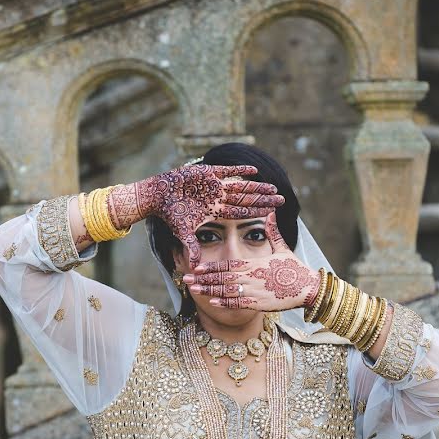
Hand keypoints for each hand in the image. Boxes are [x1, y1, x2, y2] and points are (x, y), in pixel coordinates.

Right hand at [109, 164, 284, 267]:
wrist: (157, 196)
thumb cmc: (170, 214)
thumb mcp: (183, 231)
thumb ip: (191, 246)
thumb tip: (194, 267)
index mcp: (215, 211)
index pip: (241, 212)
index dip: (256, 212)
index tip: (273, 213)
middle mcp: (218, 198)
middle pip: (246, 199)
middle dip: (263, 199)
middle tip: (282, 199)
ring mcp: (214, 185)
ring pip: (240, 186)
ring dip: (256, 187)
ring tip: (273, 187)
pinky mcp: (207, 172)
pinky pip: (227, 171)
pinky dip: (239, 171)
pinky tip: (254, 171)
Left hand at [182, 213, 319, 309]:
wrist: (308, 288)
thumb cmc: (295, 268)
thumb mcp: (282, 248)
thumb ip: (272, 232)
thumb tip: (270, 212)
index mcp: (254, 263)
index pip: (228, 264)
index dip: (211, 266)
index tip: (197, 267)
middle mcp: (251, 276)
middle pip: (222, 277)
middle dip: (203, 278)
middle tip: (186, 278)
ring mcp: (255, 290)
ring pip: (227, 291)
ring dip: (209, 290)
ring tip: (194, 289)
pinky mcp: (259, 303)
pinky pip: (238, 303)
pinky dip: (225, 303)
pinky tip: (212, 302)